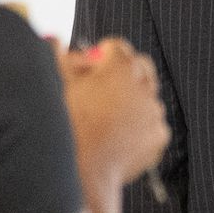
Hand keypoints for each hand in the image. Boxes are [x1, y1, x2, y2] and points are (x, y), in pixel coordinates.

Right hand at [58, 38, 169, 189]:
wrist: (81, 173)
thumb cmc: (65, 128)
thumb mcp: (56, 87)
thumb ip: (56, 57)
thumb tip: (54, 38)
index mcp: (118, 68)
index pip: (116, 46)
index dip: (100, 54)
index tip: (90, 65)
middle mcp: (142, 86)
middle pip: (140, 66)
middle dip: (123, 70)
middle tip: (103, 84)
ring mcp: (154, 111)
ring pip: (147, 96)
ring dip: (132, 99)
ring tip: (106, 115)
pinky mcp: (160, 135)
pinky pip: (152, 123)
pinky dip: (140, 125)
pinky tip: (118, 135)